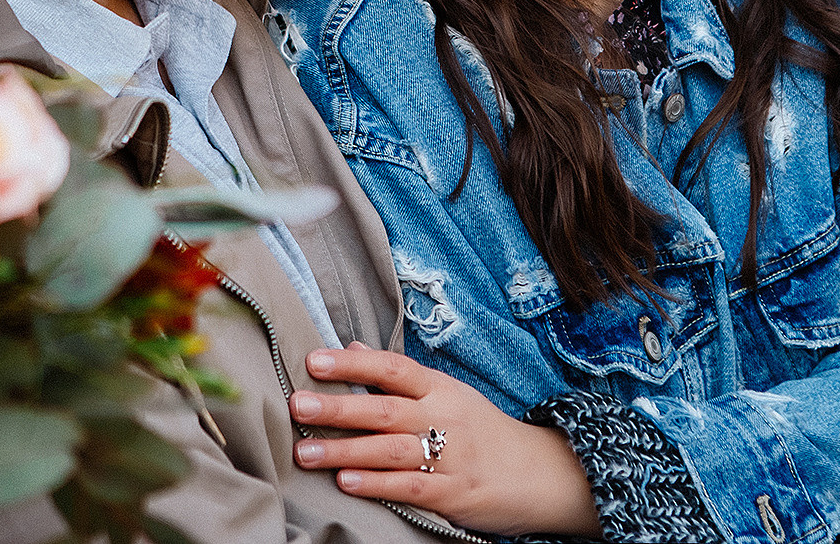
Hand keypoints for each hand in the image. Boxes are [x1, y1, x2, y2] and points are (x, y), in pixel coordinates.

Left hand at [291, 343, 602, 538]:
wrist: (540, 474)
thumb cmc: (484, 432)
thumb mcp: (449, 395)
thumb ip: (400, 377)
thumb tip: (354, 346)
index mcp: (442, 390)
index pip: (394, 368)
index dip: (354, 363)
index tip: (314, 360)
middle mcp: (445, 418)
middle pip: (386, 409)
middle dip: (339, 407)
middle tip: (298, 405)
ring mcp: (451, 456)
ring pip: (391, 450)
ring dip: (345, 451)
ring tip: (305, 452)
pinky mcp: (454, 494)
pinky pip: (410, 487)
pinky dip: (377, 484)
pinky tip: (346, 483)